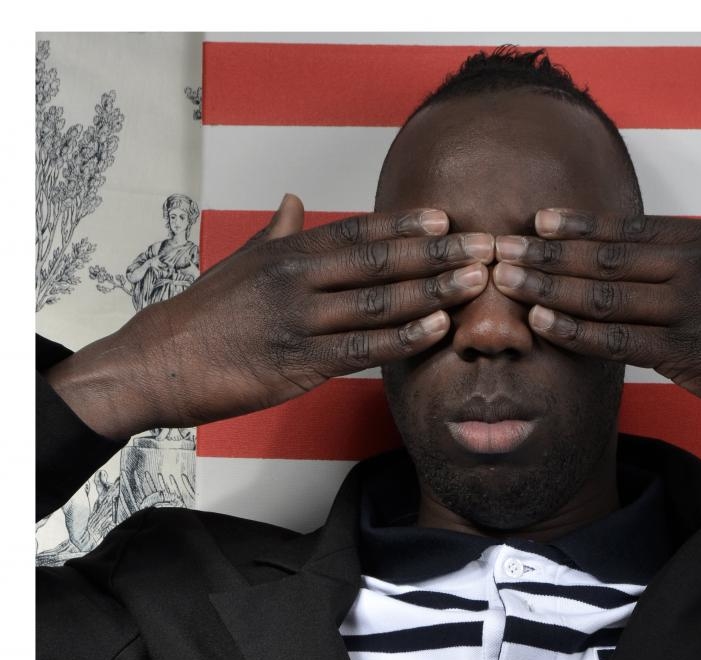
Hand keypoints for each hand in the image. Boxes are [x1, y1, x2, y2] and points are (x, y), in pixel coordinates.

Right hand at [47, 195, 492, 438]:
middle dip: (435, 253)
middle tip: (482, 247)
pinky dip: (404, 338)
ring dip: (432, 291)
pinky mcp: (301, 365)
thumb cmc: (207, 313)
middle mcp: (298, 280)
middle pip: (379, 262)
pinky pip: (364, 348)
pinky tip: (438, 328)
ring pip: (378, 303)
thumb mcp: (241, 263)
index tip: (445, 217)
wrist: (162, 361)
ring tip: (474, 282)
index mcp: (287, 253)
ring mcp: (301, 322)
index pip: (356, 232)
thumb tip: (293, 198)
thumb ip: (277, 232)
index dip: (403, 224)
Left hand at [491, 143, 700, 464]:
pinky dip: (576, 333)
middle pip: (604, 257)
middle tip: (501, 251)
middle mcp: (692, 269)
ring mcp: (686, 311)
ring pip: (602, 296)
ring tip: (505, 285)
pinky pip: (617, 341)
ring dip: (547, 289)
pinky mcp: (685, 354)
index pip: (630, 229)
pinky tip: (542, 326)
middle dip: (547, 254)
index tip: (539, 222)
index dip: (580, 227)